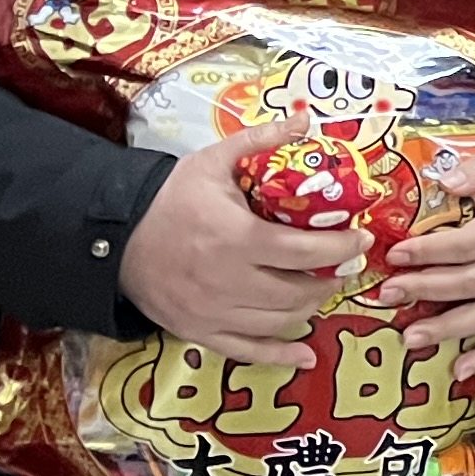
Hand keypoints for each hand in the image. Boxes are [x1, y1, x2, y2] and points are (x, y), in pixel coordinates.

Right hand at [118, 118, 360, 366]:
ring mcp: (212, 312)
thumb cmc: (170, 199)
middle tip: (343, 266)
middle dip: (330, 280)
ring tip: (321, 289)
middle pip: (296, 292)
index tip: (360, 239)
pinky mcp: (198, 332)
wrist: (114, 237)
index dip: (340, 248)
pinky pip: (246, 352)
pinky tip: (304, 353)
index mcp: (235, 238)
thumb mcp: (213, 162)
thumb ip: (260, 141)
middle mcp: (226, 281)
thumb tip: (305, 120)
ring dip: (309, 308)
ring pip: (278, 322)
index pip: (304, 251)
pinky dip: (279, 355)